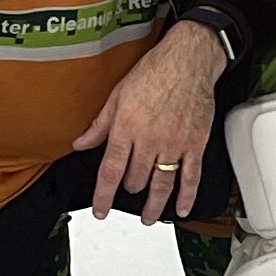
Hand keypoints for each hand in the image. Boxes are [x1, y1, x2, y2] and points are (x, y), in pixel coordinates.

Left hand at [74, 21, 230, 220]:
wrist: (188, 59)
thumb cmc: (154, 71)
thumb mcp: (117, 95)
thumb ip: (99, 125)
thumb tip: (80, 143)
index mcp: (127, 127)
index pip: (110, 171)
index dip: (103, 195)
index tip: (100, 210)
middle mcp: (150, 139)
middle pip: (135, 179)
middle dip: (129, 189)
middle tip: (128, 191)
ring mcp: (174, 143)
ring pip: (162, 185)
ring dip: (154, 205)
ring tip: (149, 217)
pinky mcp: (195, 143)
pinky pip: (191, 177)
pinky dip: (187, 196)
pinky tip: (182, 208)